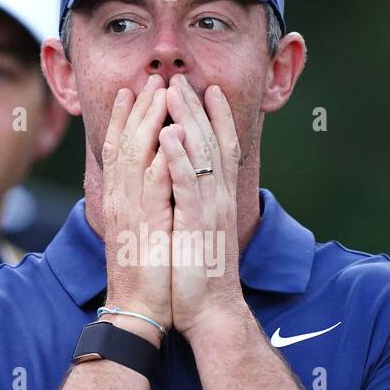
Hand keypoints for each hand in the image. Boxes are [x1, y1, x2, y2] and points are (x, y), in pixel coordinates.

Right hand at [101, 73, 172, 344]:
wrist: (138, 310)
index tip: (134, 90)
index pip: (118, 150)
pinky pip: (153, 185)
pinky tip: (171, 135)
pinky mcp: (147, 226)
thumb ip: (142, 202)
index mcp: (119, 200)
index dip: (124, 117)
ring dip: (149, 122)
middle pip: (124, 143)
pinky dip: (162, 157)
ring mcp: (131, 212)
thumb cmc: (143, 274)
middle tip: (151, 78)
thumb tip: (151, 178)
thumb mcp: (141, 230)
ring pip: (137, 156)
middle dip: (138, 108)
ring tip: (161, 93)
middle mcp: (120, 200)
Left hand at [160, 74, 245, 342]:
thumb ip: (195, 204)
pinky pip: (188, 185)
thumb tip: (185, 185)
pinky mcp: (198, 225)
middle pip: (211, 141)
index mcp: (217, 198)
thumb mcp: (196, 230)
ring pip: (201, 155)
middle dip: (197, 107)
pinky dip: (179, 159)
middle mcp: (218, 197)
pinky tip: (169, 135)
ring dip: (189, 120)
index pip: (219, 147)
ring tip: (174, 91)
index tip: (204, 88)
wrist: (210, 311)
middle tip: (182, 77)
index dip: (214, 116)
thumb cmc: (199, 274)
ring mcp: (210, 209)